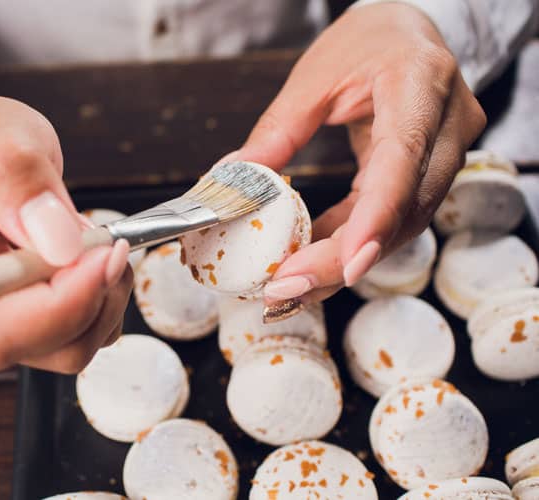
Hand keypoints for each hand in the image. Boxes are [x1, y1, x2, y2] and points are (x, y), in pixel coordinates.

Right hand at [0, 96, 131, 372]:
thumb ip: (18, 178)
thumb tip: (58, 243)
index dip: (64, 304)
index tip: (103, 254)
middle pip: (40, 347)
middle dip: (94, 299)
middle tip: (110, 242)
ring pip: (69, 347)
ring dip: (104, 299)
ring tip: (99, 241)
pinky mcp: (29, 319)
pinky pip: (80, 332)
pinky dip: (103, 300)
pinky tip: (93, 257)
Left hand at [232, 3, 485, 306]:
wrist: (407, 33)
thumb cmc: (365, 43)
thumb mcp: (313, 76)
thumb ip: (278, 130)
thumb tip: (234, 177)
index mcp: (420, 82)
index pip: (404, 158)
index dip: (376, 217)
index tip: (348, 265)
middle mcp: (447, 122)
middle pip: (407, 207)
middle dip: (345, 256)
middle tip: (288, 288)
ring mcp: (448, 150)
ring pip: (405, 223)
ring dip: (346, 259)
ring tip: (292, 285)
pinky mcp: (430, 172)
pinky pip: (393, 216)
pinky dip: (351, 241)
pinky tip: (313, 259)